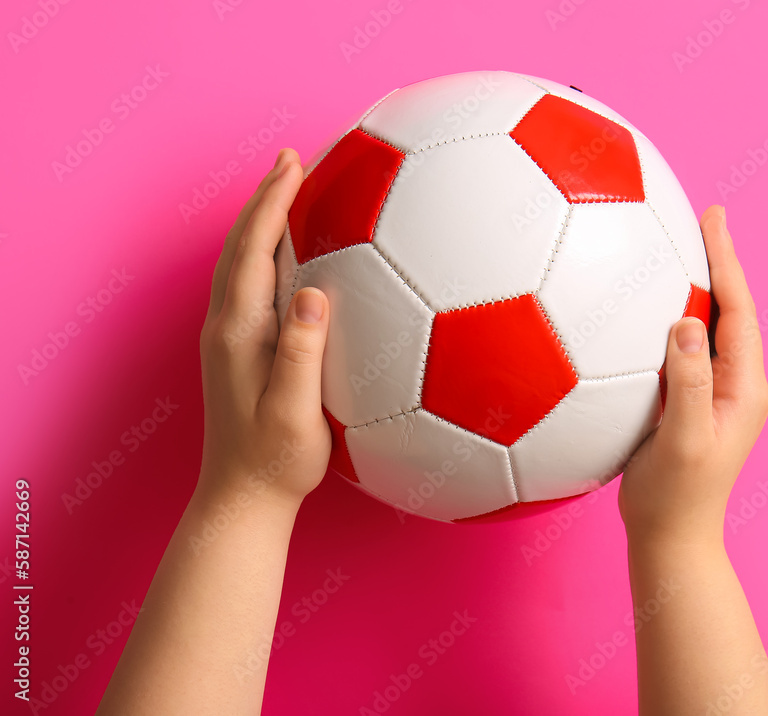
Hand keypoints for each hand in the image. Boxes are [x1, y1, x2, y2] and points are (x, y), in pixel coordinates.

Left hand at [198, 147, 331, 506]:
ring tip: (288, 189)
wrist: (242, 498)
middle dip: (264, 198)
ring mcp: (229, 337)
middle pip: (241, 246)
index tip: (293, 163)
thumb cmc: (277, 462)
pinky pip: (250, 283)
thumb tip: (314, 294)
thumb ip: (302, 355)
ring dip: (262, 220)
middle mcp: (226, 327)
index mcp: (239, 333)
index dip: (272, 204)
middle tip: (291, 158)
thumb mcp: (296, 414)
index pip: (253, 252)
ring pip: (241, 262)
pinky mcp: (239, 349)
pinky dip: (266, 250)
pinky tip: (290, 251)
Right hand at [618, 205, 767, 544]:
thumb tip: (685, 323)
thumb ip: (688, 382)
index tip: (713, 217)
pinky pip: (685, 348)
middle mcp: (736, 384)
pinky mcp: (690, 402)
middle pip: (730, 309)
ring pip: (708, 327)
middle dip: (717, 262)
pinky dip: (671, 317)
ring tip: (676, 248)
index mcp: (745, 387)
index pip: (738, 310)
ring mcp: (714, 393)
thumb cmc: (675, 497)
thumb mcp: (681, 440)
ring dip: (697, 286)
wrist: (672, 539)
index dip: (727, 261)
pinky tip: (646, 308)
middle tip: (698, 218)